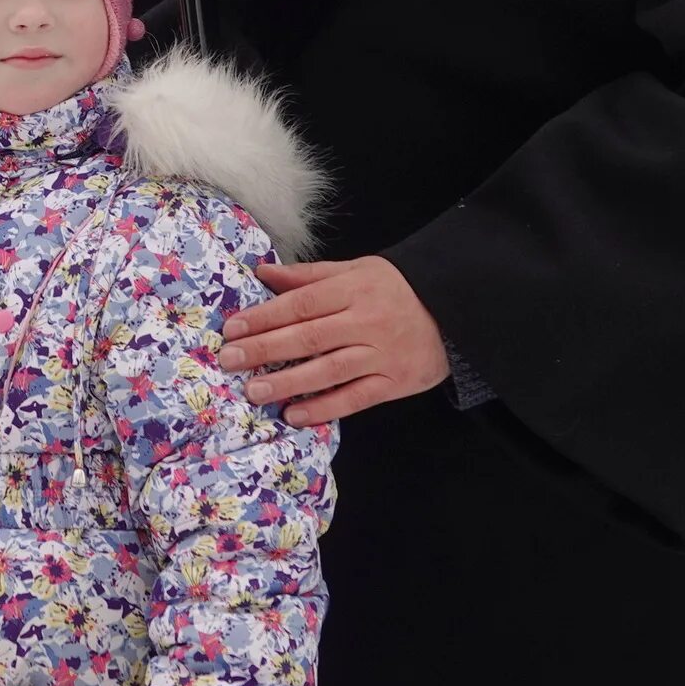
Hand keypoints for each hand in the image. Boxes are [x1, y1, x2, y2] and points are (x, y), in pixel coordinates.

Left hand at [218, 255, 449, 426]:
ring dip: (288, 382)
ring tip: (254, 391)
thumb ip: (308, 275)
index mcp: (353, 289)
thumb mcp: (355, 270)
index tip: (232, 329)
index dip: (265, 317)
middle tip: (229, 361)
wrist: (454, 311)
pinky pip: (355, 398)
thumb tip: (263, 272)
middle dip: (265, 350)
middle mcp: (366, 321)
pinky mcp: (395, 383)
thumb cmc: (394, 289)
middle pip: (309, 337)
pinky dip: (324, 408)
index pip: (301, 303)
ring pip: (328, 370)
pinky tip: (295, 414)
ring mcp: (381, 355)